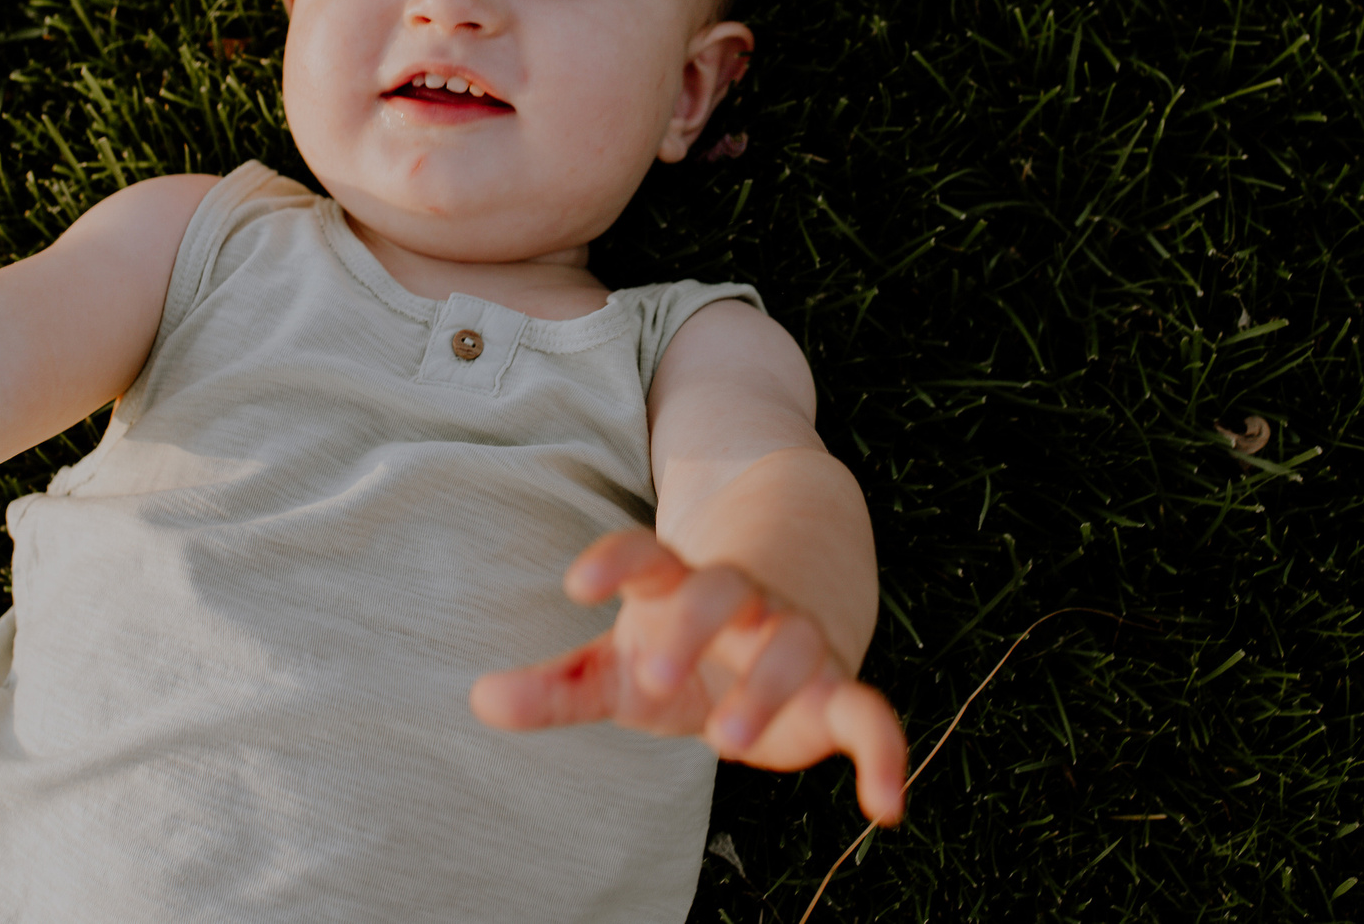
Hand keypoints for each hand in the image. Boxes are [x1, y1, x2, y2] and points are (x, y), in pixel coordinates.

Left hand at [471, 529, 907, 824]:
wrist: (792, 601)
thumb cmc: (684, 642)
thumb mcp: (619, 665)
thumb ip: (558, 685)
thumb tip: (479, 699)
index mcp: (680, 588)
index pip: (646, 556)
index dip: (614, 561)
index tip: (576, 583)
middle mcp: (742, 603)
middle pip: (720, 589)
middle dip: (691, 624)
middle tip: (650, 672)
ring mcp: (794, 639)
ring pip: (792, 643)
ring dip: (765, 685)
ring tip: (723, 742)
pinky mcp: (838, 690)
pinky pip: (872, 714)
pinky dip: (884, 756)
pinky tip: (884, 806)